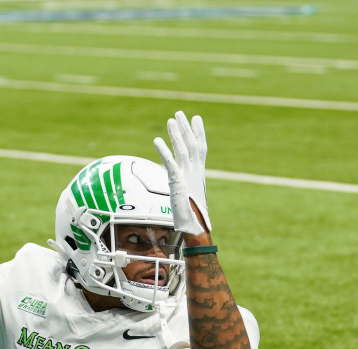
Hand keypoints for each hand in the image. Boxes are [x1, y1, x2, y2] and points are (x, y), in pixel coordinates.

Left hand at [153, 111, 210, 234]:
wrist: (194, 227)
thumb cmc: (191, 214)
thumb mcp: (188, 194)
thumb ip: (185, 183)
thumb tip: (181, 182)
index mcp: (199, 173)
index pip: (200, 148)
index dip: (198, 132)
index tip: (196, 118)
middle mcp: (195, 172)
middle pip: (191, 144)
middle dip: (186, 128)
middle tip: (179, 113)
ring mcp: (187, 177)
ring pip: (182, 150)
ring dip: (176, 134)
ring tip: (170, 120)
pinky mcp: (177, 183)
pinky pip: (169, 163)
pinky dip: (163, 151)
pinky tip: (157, 140)